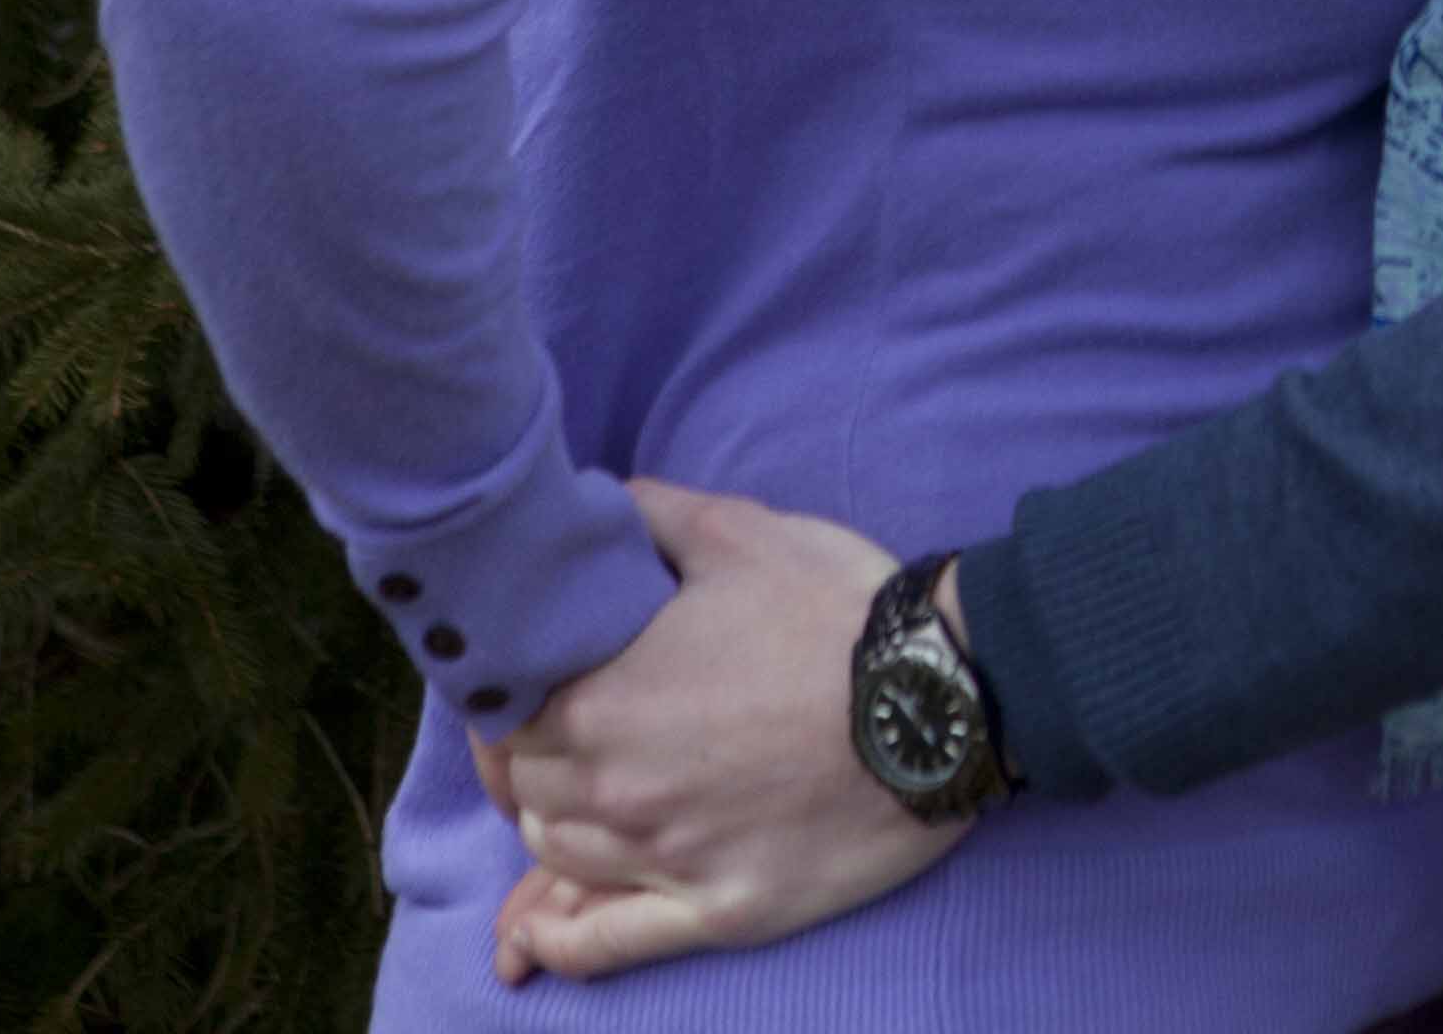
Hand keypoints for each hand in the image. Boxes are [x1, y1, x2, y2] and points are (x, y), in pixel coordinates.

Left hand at [477, 479, 976, 984]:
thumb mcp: (741, 531)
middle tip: (566, 736)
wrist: (939, 698)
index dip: (507, 698)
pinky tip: (536, 934)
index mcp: (603, 699)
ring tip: (585, 800)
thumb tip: (595, 500)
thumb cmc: (838, 611)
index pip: (502, 715)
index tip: (527, 684)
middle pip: (527, 789)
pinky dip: (559, 941)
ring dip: (555, 828)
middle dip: (534, 760)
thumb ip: (648, 513)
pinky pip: (607, 942)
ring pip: (558, 857)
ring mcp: (665, 857)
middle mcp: (617, 789)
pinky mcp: (718, 910)